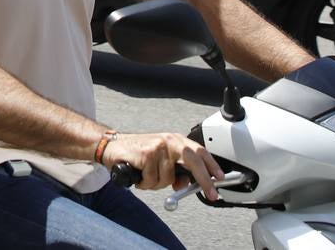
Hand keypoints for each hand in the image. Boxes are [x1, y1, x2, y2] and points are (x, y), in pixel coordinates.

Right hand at [101, 131, 223, 200]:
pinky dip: (145, 183)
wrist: (113, 147)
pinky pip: (153, 180)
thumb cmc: (138, 154)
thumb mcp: (161, 160)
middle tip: (211, 193)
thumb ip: (176, 170)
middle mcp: (169, 141)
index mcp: (175, 140)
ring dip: (157, 184)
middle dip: (205, 180)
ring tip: (147, 175)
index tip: (221, 178)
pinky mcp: (147, 154)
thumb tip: (187, 183)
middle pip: (194, 160)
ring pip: (168, 179)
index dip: (212, 165)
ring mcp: (158, 146)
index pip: (199, 151)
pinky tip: (139, 175)